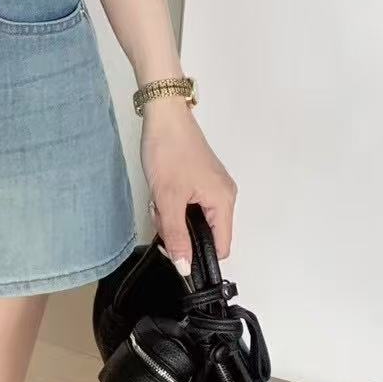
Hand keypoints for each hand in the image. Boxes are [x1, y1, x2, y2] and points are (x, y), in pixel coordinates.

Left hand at [140, 98, 236, 274]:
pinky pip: (191, 202)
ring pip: (195, 217)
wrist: (163, 114)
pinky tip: (161, 191)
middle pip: (206, 233)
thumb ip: (176, 235)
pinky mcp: (201, 177)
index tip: (175, 250)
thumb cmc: (168, 150)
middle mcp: (224, 195)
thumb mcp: (168, 197)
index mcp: (224, 202)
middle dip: (179, 230)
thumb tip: (185, 267)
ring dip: (173, 215)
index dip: (198, 255)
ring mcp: (212, 185)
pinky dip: (174, 202)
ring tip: (158, 199)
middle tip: (160, 215)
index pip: (221, 247)